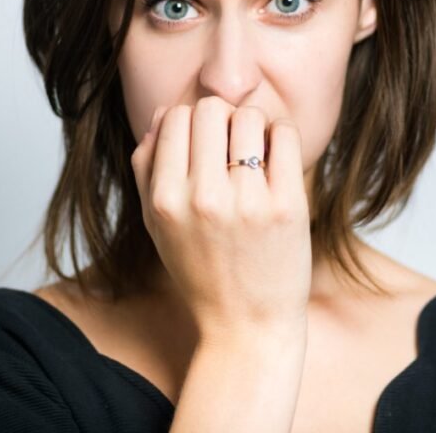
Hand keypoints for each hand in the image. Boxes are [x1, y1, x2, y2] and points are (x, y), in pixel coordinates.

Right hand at [130, 96, 312, 340]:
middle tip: (231, 144)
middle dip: (221, 118)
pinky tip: (275, 156)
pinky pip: (284, 135)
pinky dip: (280, 134)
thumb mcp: (157, 226)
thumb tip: (160, 115)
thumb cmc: (200, 271)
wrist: (247, 325)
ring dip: (252, 125)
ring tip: (254, 151)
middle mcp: (203, 198)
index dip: (190, 122)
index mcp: (165, 200)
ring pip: (248, 116)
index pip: (174, 117)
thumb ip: (147, 169)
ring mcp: (248, 202)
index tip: (204, 142)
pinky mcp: (288, 205)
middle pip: (210, 109)